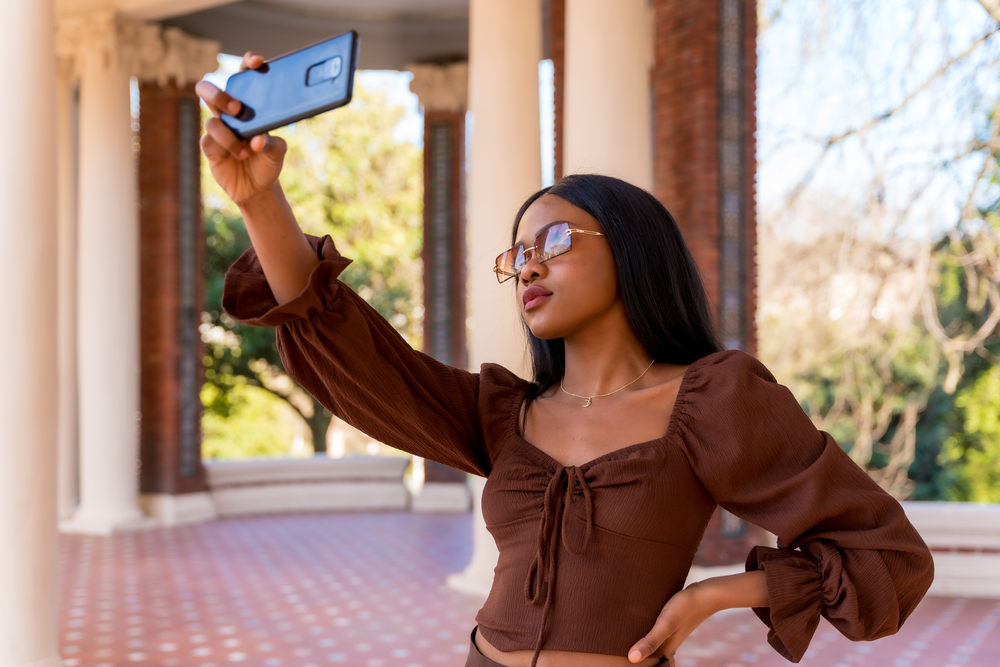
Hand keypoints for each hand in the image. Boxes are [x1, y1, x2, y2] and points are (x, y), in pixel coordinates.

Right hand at [195, 51, 286, 205]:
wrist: (258, 188)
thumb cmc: (268, 161)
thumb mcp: (278, 151)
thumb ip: (272, 143)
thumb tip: (258, 139)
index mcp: (247, 103)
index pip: (243, 75)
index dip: (248, 63)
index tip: (258, 62)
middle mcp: (228, 112)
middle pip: (210, 90)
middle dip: (220, 95)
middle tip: (237, 107)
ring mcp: (217, 128)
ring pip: (212, 120)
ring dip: (229, 134)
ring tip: (246, 149)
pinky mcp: (210, 147)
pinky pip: (210, 141)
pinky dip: (226, 147)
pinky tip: (240, 155)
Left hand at [627, 581, 718, 663]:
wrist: (705, 593)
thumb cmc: (685, 608)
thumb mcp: (666, 624)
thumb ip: (650, 641)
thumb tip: (632, 659)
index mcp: (665, 651)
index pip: (650, 664)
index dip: (638, 662)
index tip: (627, 658)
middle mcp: (667, 644)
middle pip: (648, 653)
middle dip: (637, 651)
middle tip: (622, 645)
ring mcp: (669, 634)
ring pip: (651, 641)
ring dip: (641, 639)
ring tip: (626, 633)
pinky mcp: (669, 622)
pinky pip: (654, 630)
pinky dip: (646, 629)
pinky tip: (637, 620)